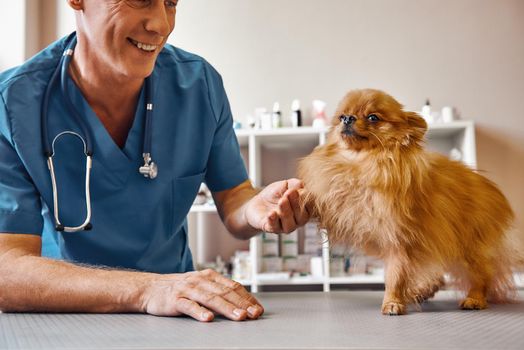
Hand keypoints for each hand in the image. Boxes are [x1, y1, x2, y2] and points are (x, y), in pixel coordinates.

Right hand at [142, 269, 263, 321]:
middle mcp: (200, 280)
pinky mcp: (175, 299)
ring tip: (239, 317)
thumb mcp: (200, 285)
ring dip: (227, 308)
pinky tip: (208, 318)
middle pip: (225, 292)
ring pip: (211, 299)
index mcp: (209, 276)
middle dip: (242, 304)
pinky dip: (199, 312)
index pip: (233, 286)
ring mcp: (187, 289)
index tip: (258, 309)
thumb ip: (218, 291)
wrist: (149, 288)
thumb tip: (242, 302)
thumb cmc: (178, 289)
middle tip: (254, 314)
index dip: (247, 298)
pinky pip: (189, 306)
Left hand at [245, 178, 309, 232]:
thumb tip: (301, 184)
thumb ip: (294, 184)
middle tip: (290, 193)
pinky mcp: (270, 228)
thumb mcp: (285, 185)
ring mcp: (284, 227)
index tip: (301, 190)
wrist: (256, 203)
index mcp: (304, 210)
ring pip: (289, 225)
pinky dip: (273, 220)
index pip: (311, 207)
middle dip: (296, 204)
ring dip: (286, 212)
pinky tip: (271, 213)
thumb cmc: (274, 195)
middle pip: (301, 217)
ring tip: (282, 201)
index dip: (307, 200)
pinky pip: (273, 227)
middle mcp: (296, 221)